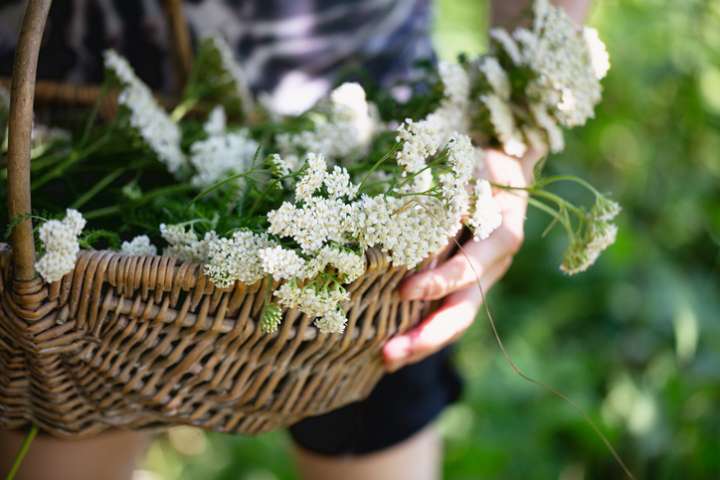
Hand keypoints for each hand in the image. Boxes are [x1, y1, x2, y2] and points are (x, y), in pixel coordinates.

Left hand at [383, 148, 542, 371]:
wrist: (506, 170)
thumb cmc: (482, 163)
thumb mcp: (471, 168)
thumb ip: (452, 196)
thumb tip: (418, 224)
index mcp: (502, 236)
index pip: (468, 267)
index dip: (439, 282)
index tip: (405, 290)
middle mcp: (494, 266)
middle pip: (464, 310)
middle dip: (428, 335)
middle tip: (389, 352)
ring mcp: (482, 280)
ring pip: (455, 320)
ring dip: (421, 342)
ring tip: (386, 359)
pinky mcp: (467, 284)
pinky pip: (446, 313)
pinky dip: (422, 331)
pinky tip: (394, 346)